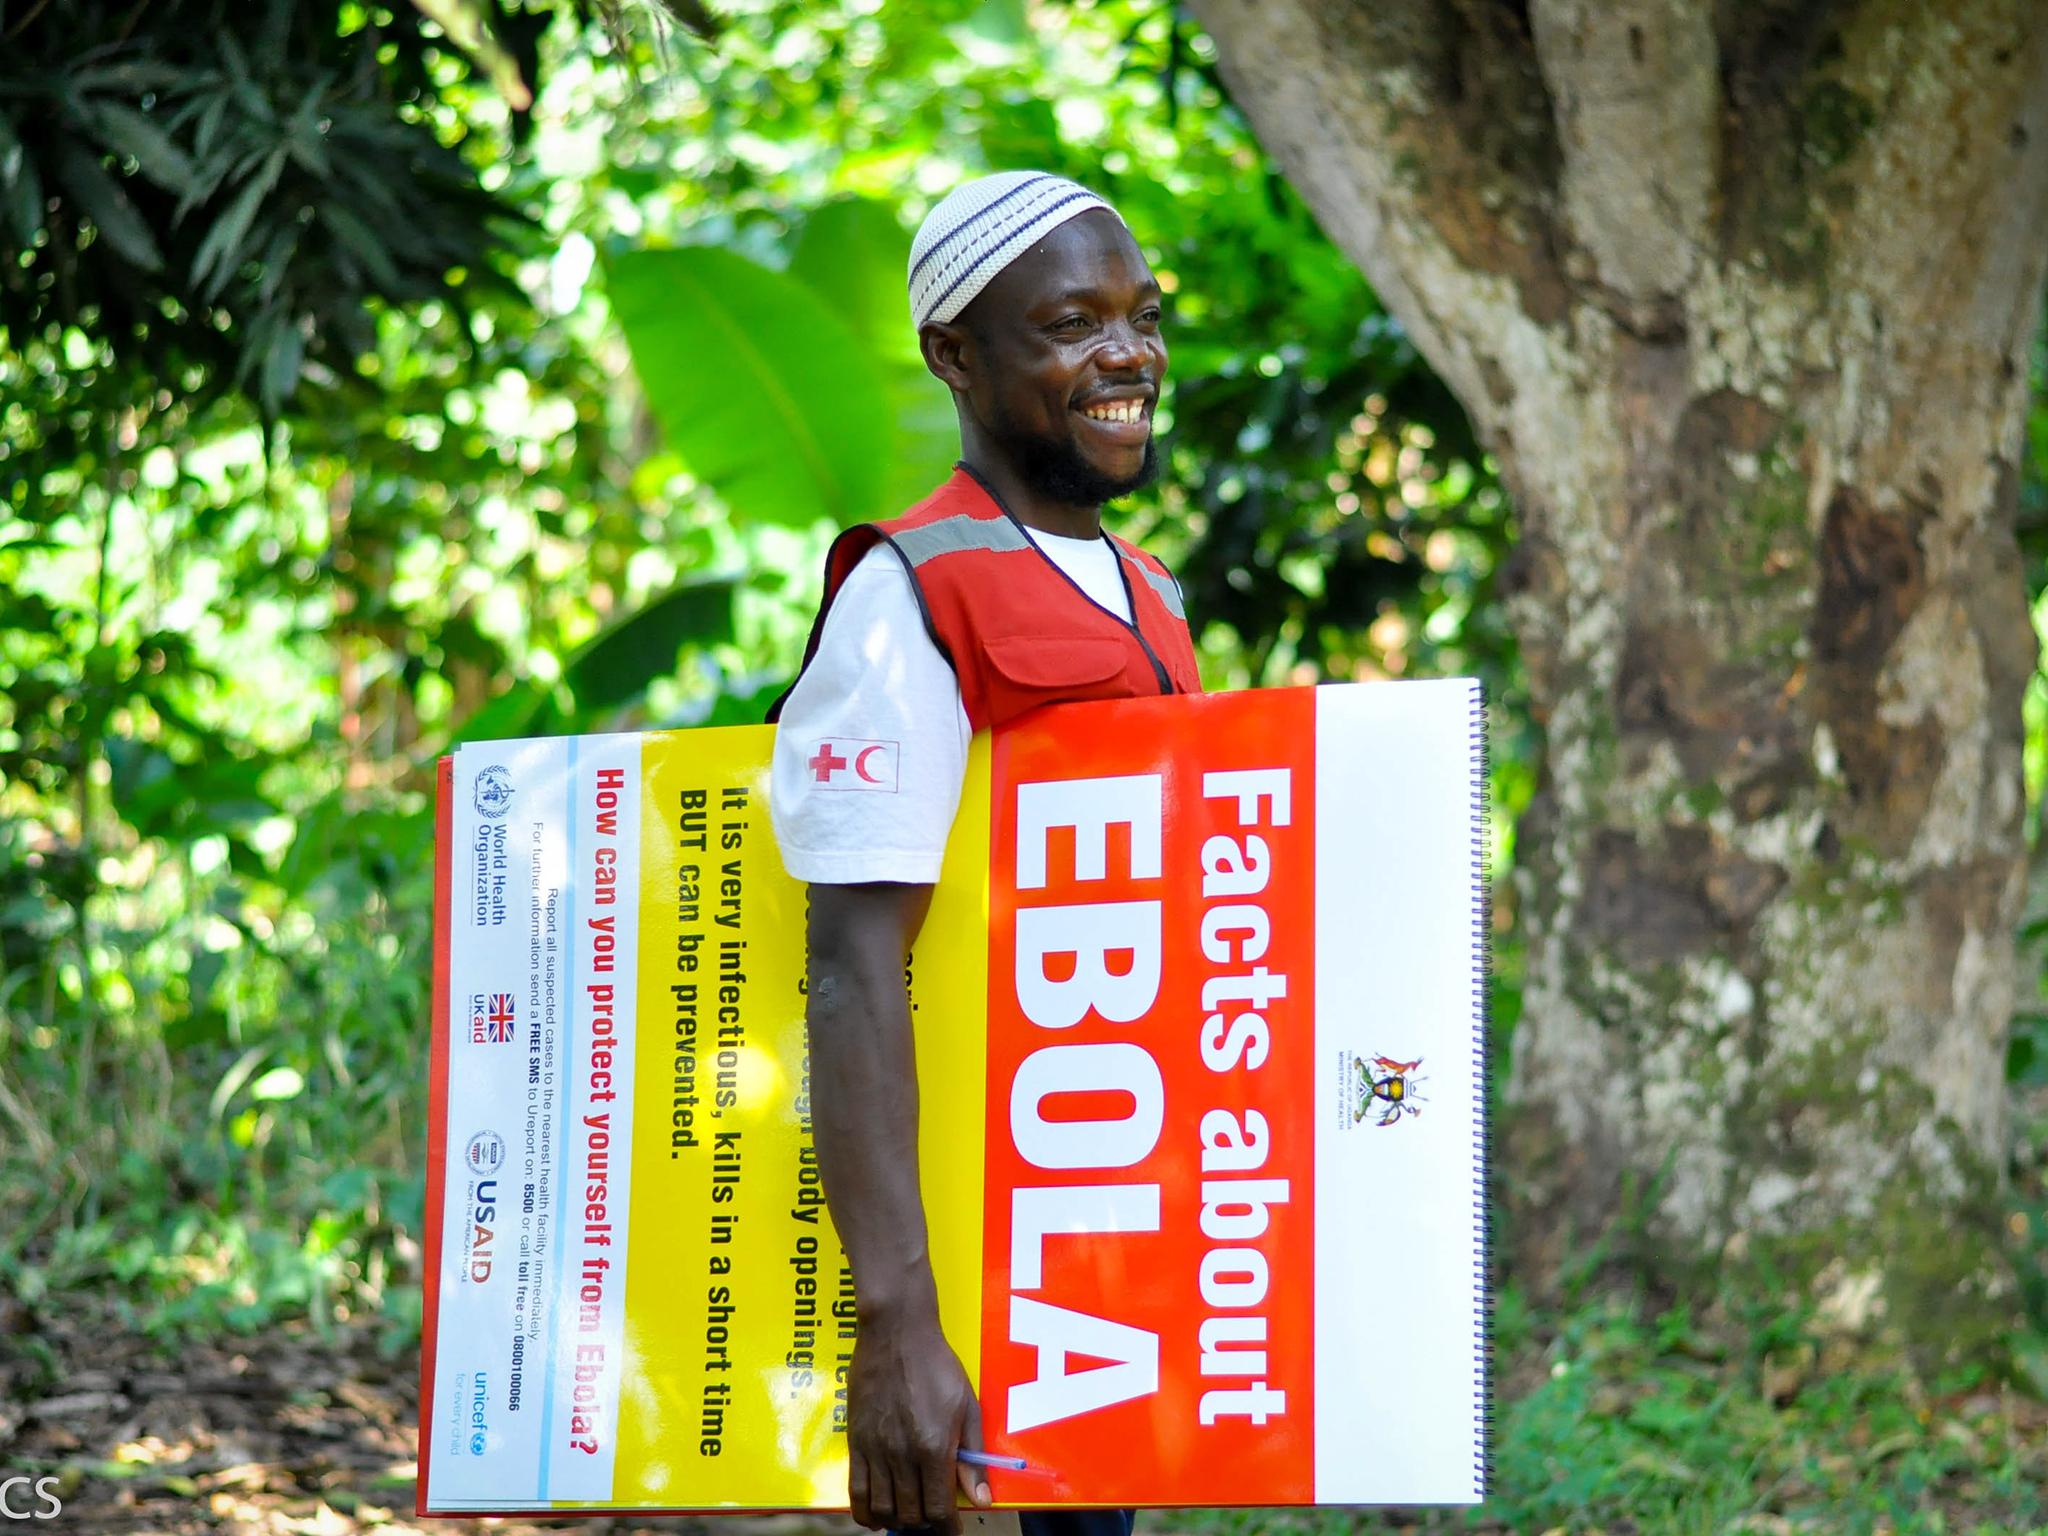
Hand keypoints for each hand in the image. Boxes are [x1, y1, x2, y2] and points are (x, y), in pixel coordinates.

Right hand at [846, 1306, 989, 1532]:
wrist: (896, 1333)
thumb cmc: (937, 1365)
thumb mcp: (967, 1406)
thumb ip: (972, 1457)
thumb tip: (981, 1497)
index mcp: (933, 1447)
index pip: (939, 1509)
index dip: (948, 1527)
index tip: (953, 1529)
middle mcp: (901, 1454)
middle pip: (910, 1514)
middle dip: (925, 1523)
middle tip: (933, 1516)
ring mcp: (875, 1449)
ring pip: (882, 1509)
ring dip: (898, 1520)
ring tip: (909, 1513)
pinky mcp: (855, 1442)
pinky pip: (855, 1492)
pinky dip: (865, 1513)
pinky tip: (877, 1516)